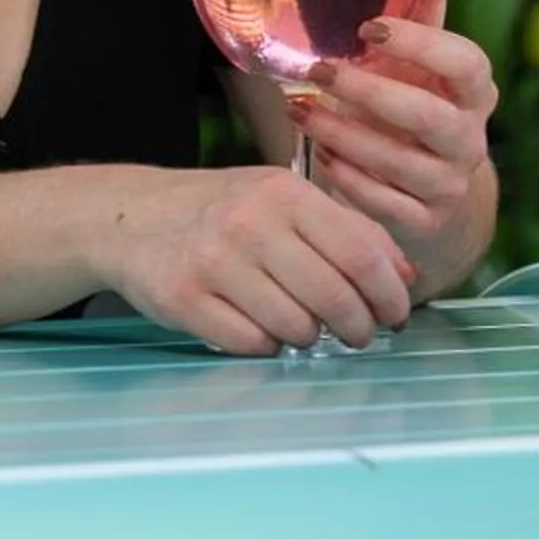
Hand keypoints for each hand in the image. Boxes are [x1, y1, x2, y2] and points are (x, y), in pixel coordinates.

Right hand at [107, 165, 417, 355]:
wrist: (133, 216)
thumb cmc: (224, 210)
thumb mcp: (285, 199)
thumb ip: (348, 230)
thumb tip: (405, 275)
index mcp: (286, 193)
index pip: (361, 253)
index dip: (389, 294)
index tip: (398, 315)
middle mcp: (251, 224)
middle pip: (334, 297)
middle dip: (359, 327)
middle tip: (361, 335)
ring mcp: (214, 263)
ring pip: (295, 327)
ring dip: (310, 336)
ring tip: (303, 324)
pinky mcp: (184, 299)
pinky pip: (251, 343)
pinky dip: (267, 345)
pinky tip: (261, 326)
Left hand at [289, 0, 496, 246]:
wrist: (432, 183)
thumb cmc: (419, 99)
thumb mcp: (423, 54)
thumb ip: (425, 1)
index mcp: (477, 88)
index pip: (466, 62)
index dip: (420, 45)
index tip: (368, 30)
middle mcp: (472, 136)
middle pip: (429, 117)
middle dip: (369, 94)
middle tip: (320, 71)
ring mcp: (452, 182)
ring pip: (401, 163)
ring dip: (344, 134)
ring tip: (302, 108)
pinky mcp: (428, 218)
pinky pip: (385, 204)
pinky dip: (349, 180)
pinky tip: (321, 156)